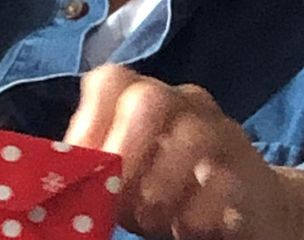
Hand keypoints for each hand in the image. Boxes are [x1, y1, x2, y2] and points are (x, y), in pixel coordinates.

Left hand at [64, 65, 294, 238]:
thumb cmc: (168, 192)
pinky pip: (222, 182)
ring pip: (191, 136)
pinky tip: (187, 228)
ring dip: (161, 189)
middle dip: (126, 152)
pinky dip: (196, 214)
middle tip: (118, 199)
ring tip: (152, 220)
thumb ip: (98, 169)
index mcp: (145, 99)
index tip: (84, 167)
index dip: (90, 122)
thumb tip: (54, 180)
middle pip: (150, 98)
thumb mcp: (126, 180)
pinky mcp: (250, 171)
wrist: (248, 207)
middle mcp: (184, 103)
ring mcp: (221, 132)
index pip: (111, 80)